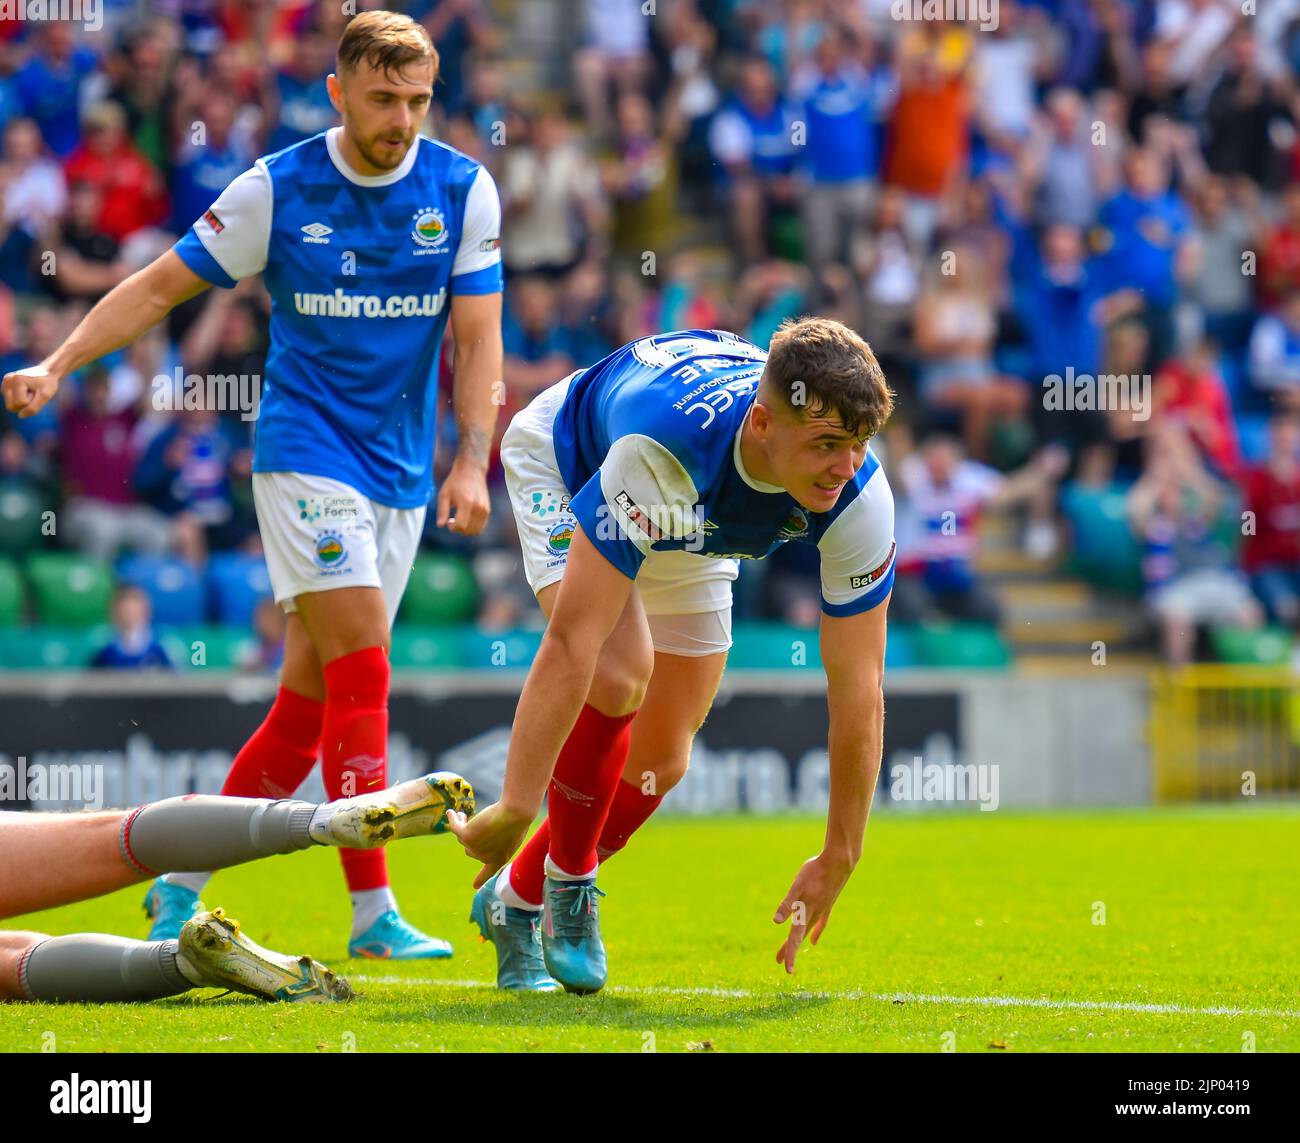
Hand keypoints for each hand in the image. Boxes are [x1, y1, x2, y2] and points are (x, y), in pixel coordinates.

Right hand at [2, 364, 60, 418]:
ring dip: (22, 403)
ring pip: (10, 406)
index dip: (32, 401)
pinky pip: (10, 403)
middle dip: (25, 404)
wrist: (46, 372)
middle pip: (11, 407)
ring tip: (29, 392)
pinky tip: (25, 392)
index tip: (37, 391)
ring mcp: (4, 383)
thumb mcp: (46, 396)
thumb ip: (34, 407)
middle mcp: (7, 380)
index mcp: (16, 380)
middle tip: (33, 393)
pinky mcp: (5, 386)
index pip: (20, 403)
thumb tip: (20, 416)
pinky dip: (19, 400)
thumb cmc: (48, 383)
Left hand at [436, 457, 490, 535]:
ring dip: (466, 530)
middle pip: (469, 530)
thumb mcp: (444, 494)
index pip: (461, 526)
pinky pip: (481, 527)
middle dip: (459, 530)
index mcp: (467, 503)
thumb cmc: (455, 482)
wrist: (472, 470)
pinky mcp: (488, 510)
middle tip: (453, 520)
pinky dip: (473, 527)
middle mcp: (478, 508)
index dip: (453, 528)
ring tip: (460, 520)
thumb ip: (442, 511)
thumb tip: (440, 525)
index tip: (449, 521)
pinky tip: (467, 518)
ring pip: (476, 531)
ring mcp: (485, 509)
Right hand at [445, 800, 533, 887]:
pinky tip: (451, 813)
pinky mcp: (466, 836)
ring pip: (463, 836)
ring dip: (462, 824)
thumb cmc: (517, 820)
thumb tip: (481, 836)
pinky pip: (455, 827)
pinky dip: (453, 819)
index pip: (489, 872)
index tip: (475, 886)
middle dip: (473, 836)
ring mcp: (474, 848)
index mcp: (500, 858)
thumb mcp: (511, 835)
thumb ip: (496, 841)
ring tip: (464, 814)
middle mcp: (485, 857)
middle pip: (471, 848)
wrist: (515, 814)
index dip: (481, 878)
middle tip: (479, 822)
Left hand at [773, 852, 852, 974]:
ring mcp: (823, 910)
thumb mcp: (798, 886)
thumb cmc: (815, 871)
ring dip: (799, 940)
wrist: (839, 861)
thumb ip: (787, 903)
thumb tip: (776, 921)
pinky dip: (816, 932)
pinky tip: (814, 941)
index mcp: (806, 911)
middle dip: (788, 949)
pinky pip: (821, 923)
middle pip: (799, 935)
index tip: (787, 970)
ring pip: (809, 930)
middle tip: (778, 961)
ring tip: (791, 950)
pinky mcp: (828, 903)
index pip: (795, 937)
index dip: (789, 953)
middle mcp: (815, 914)